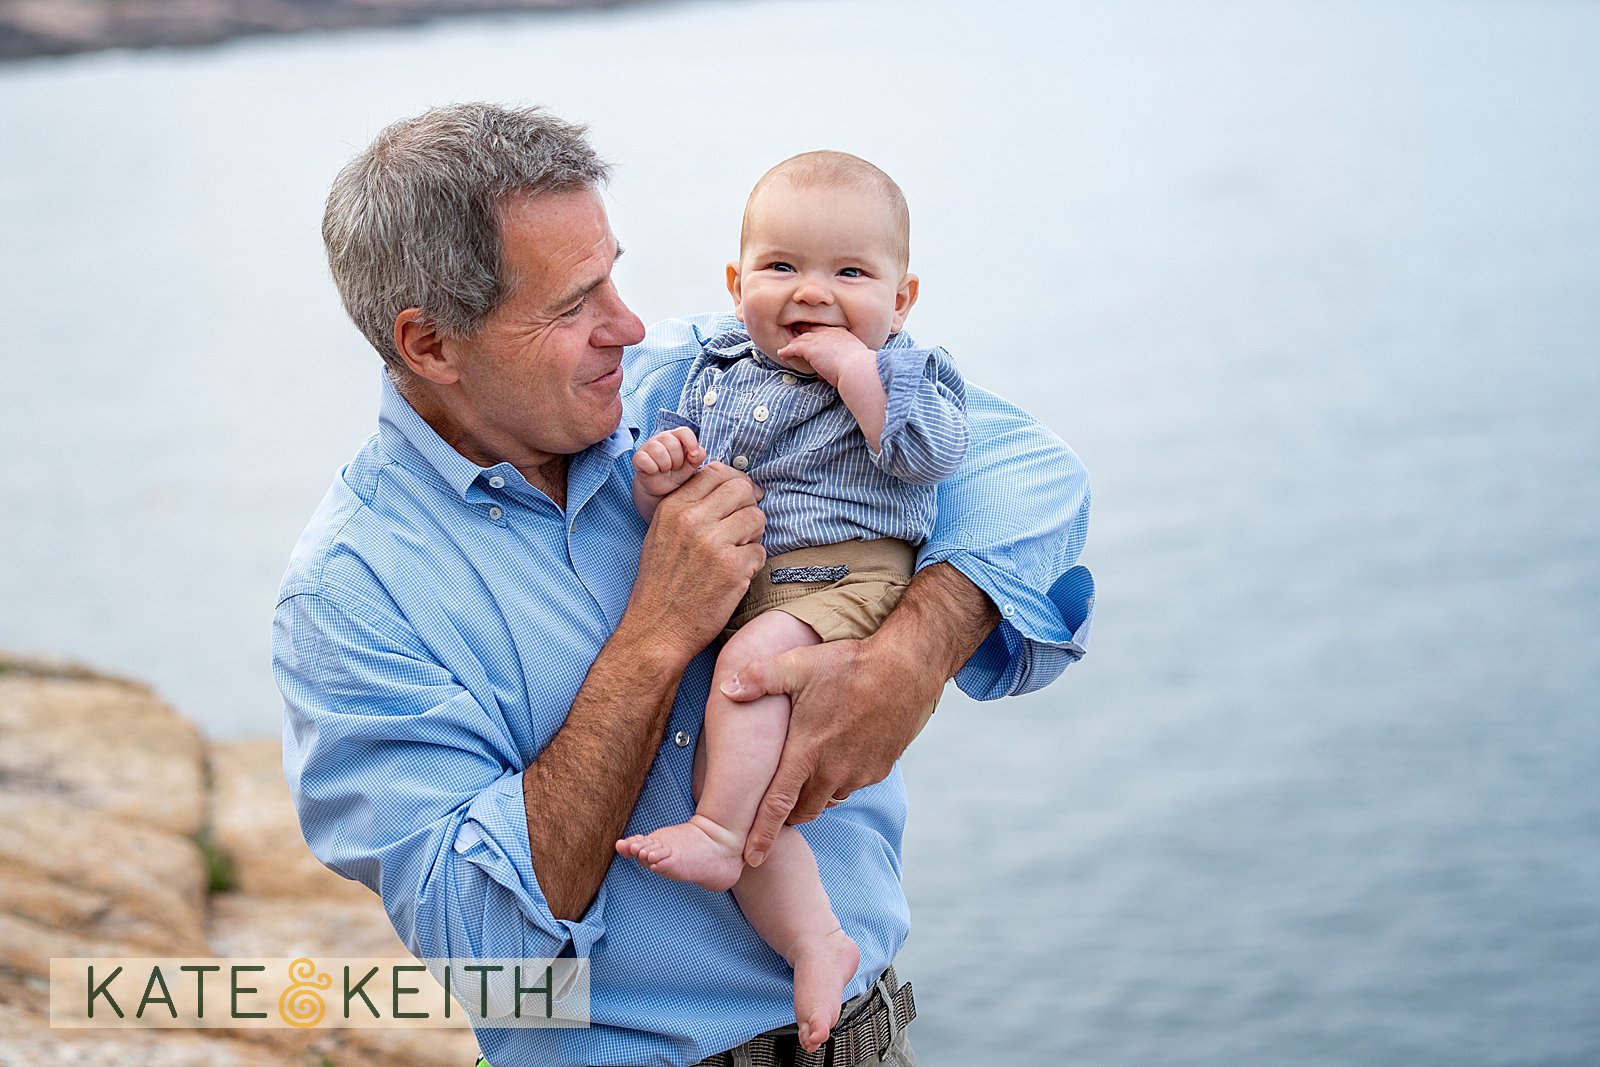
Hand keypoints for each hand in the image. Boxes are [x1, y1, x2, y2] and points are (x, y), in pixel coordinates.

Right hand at [622, 462, 766, 662]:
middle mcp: (692, 519)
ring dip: (752, 537)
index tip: (736, 502)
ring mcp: (714, 543)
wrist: (657, 628)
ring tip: (736, 555)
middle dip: (747, 507)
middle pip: (742, 489)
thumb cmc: (661, 584)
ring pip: (756, 517)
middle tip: (741, 530)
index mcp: (673, 507)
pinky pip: (760, 551)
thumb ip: (689, 507)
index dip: (733, 485)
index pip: (716, 473)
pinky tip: (735, 576)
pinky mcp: (733, 568)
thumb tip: (724, 486)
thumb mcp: (662, 534)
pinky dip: (753, 564)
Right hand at [633, 427, 704, 499]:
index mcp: (676, 436)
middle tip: (674, 467)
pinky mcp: (638, 457)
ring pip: (659, 452)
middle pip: (673, 444)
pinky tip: (654, 471)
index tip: (693, 456)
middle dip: (677, 461)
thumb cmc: (677, 473)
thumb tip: (695, 453)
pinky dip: (652, 469)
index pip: (684, 431)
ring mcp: (648, 446)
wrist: (661, 488)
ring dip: (665, 466)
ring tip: (665, 469)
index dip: (691, 443)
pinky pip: (645, 460)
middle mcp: (662, 438)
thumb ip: (698, 456)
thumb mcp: (691, 466)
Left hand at [719, 562, 998, 865]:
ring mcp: (860, 773)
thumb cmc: (849, 665)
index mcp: (807, 752)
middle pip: (803, 810)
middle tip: (778, 802)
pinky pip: (853, 785)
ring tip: (808, 774)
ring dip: (815, 794)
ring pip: (828, 799)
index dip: (762, 834)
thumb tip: (726, 688)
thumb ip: (758, 679)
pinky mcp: (880, 769)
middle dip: (788, 813)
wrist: (906, 668)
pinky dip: (840, 779)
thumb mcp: (798, 665)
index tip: (750, 859)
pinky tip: (837, 756)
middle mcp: (833, 770)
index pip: (778, 805)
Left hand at [777, 326, 874, 386]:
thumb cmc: (859, 370)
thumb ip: (840, 365)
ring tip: (787, 347)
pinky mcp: (810, 348)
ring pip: (801, 339)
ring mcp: (820, 339)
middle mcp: (830, 333)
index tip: (814, 336)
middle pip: (812, 330)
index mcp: (842, 335)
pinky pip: (794, 347)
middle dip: (803, 332)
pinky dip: (787, 351)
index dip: (818, 333)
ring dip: (793, 343)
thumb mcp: (853, 362)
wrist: (857, 369)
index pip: (826, 330)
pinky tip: (782, 354)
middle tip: (795, 334)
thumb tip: (828, 375)